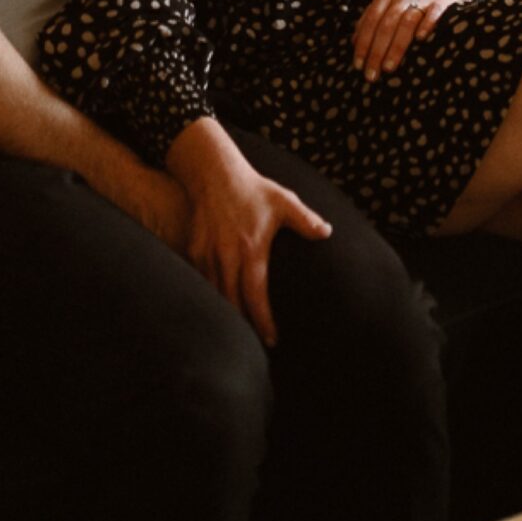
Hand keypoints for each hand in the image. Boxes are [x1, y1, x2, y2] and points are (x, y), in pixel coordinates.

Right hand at [167, 120, 330, 346]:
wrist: (215, 172)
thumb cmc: (254, 189)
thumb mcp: (283, 201)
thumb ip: (305, 220)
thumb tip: (327, 234)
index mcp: (251, 249)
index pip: (256, 296)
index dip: (263, 322)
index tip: (273, 341)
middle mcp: (227, 256)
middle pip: (232, 304)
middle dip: (244, 328)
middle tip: (257, 348)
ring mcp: (207, 254)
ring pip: (215, 296)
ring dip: (227, 315)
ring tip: (240, 335)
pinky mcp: (194, 250)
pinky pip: (201, 281)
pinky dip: (209, 298)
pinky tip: (219, 309)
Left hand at [353, 0, 471, 80]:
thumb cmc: (409, 2)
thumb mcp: (389, 4)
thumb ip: (371, 20)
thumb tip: (354, 43)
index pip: (371, 20)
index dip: (363, 43)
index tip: (359, 65)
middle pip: (386, 24)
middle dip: (376, 52)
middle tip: (371, 75)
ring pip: (407, 22)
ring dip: (396, 47)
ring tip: (388, 68)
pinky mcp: (440, 3)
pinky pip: (433, 14)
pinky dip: (426, 25)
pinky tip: (420, 40)